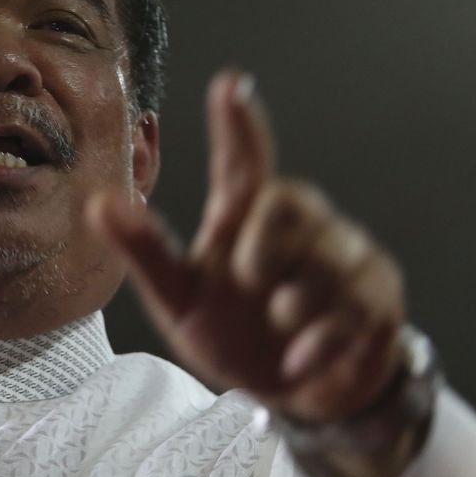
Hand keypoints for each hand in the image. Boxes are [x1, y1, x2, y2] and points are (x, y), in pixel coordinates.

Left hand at [88, 70, 404, 421]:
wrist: (291, 391)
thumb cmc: (230, 331)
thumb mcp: (178, 299)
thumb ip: (145, 252)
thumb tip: (98, 204)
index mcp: (241, 217)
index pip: (242, 162)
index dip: (238, 124)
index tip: (228, 85)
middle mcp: (296, 221)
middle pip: (288, 200)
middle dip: (264, 248)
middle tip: (249, 284)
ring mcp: (343, 251)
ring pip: (325, 262)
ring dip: (292, 307)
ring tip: (279, 326)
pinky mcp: (377, 290)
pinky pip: (355, 307)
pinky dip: (320, 342)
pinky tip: (301, 358)